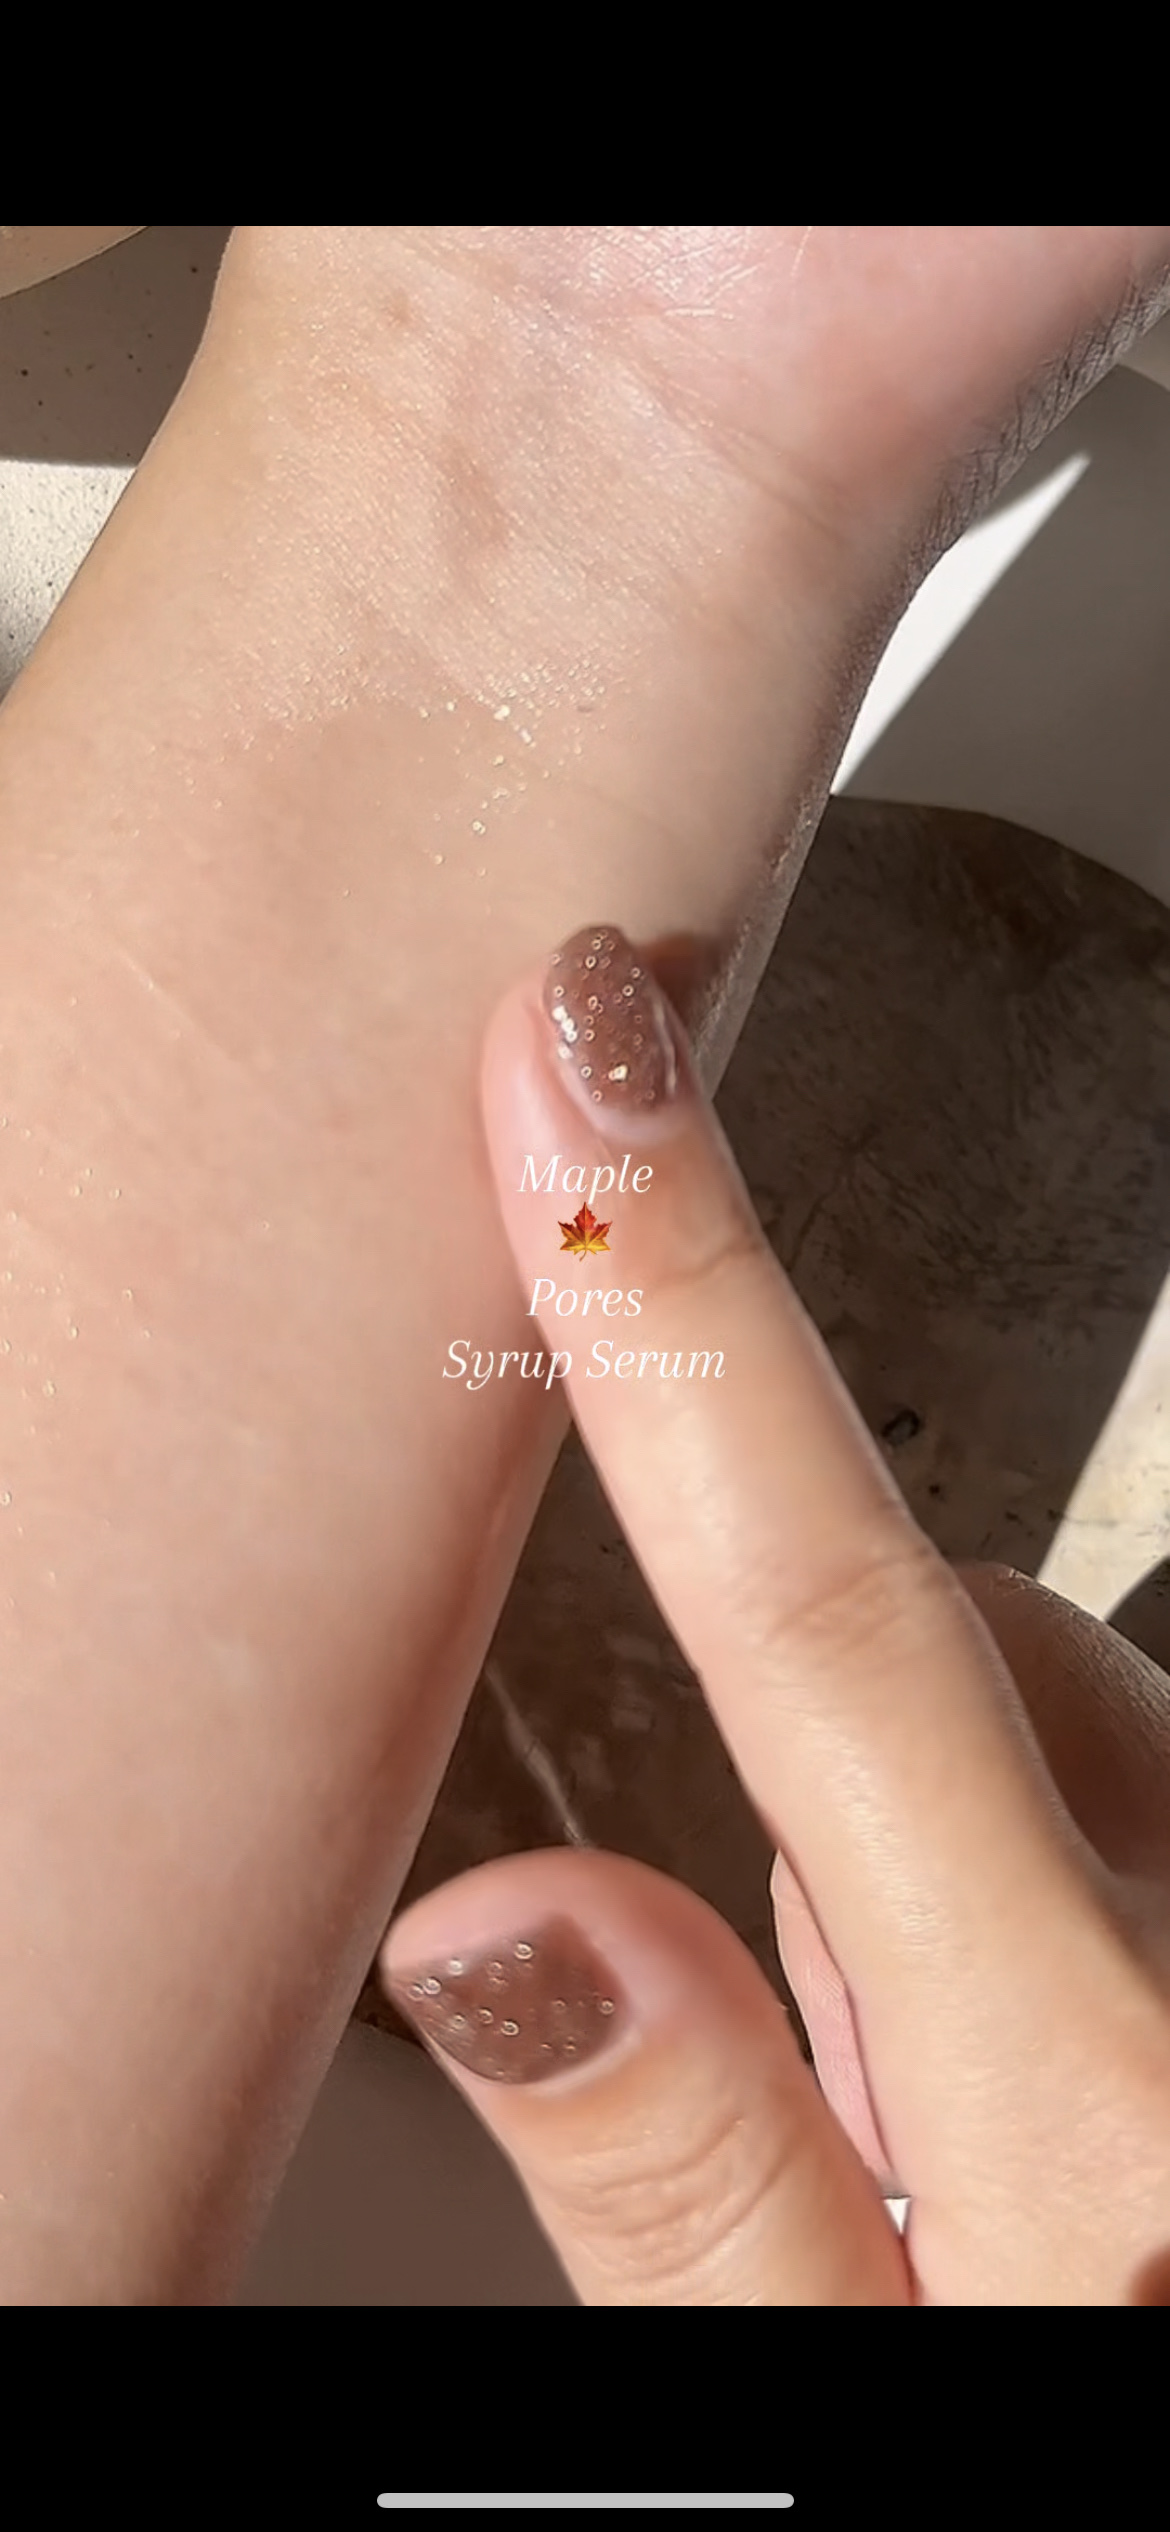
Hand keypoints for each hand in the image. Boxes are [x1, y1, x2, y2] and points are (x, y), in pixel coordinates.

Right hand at [384, 925, 1169, 2303]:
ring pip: (1080, 1743)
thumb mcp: (853, 2439)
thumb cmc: (1121, 2496)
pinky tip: (1107, 2093)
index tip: (587, 1060)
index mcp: (1094, 2090)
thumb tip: (508, 1934)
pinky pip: (1162, 1807)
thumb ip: (697, 2195)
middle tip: (854, 2068)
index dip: (680, 1321)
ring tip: (1001, 2133)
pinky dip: (1091, 1895)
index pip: (825, 1626)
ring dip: (976, 1863)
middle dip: (845, 1782)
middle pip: (962, 1671)